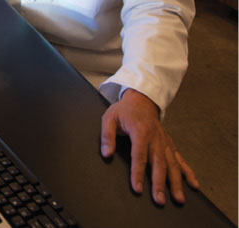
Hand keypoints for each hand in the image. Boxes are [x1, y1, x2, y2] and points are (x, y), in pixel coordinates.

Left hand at [100, 88, 198, 204]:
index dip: (138, 173)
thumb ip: (107, 136)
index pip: (139, 156)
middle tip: (159, 200)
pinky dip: (188, 172)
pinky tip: (193, 184)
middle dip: (159, 183)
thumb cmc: (124, 110)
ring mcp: (164, 141)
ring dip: (175, 182)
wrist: (142, 100)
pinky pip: (180, 159)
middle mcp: (156, 137)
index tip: (137, 188)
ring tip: (178, 199)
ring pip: (172, 164)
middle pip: (159, 163)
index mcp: (140, 131)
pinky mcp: (169, 144)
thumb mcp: (109, 118)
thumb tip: (106, 154)